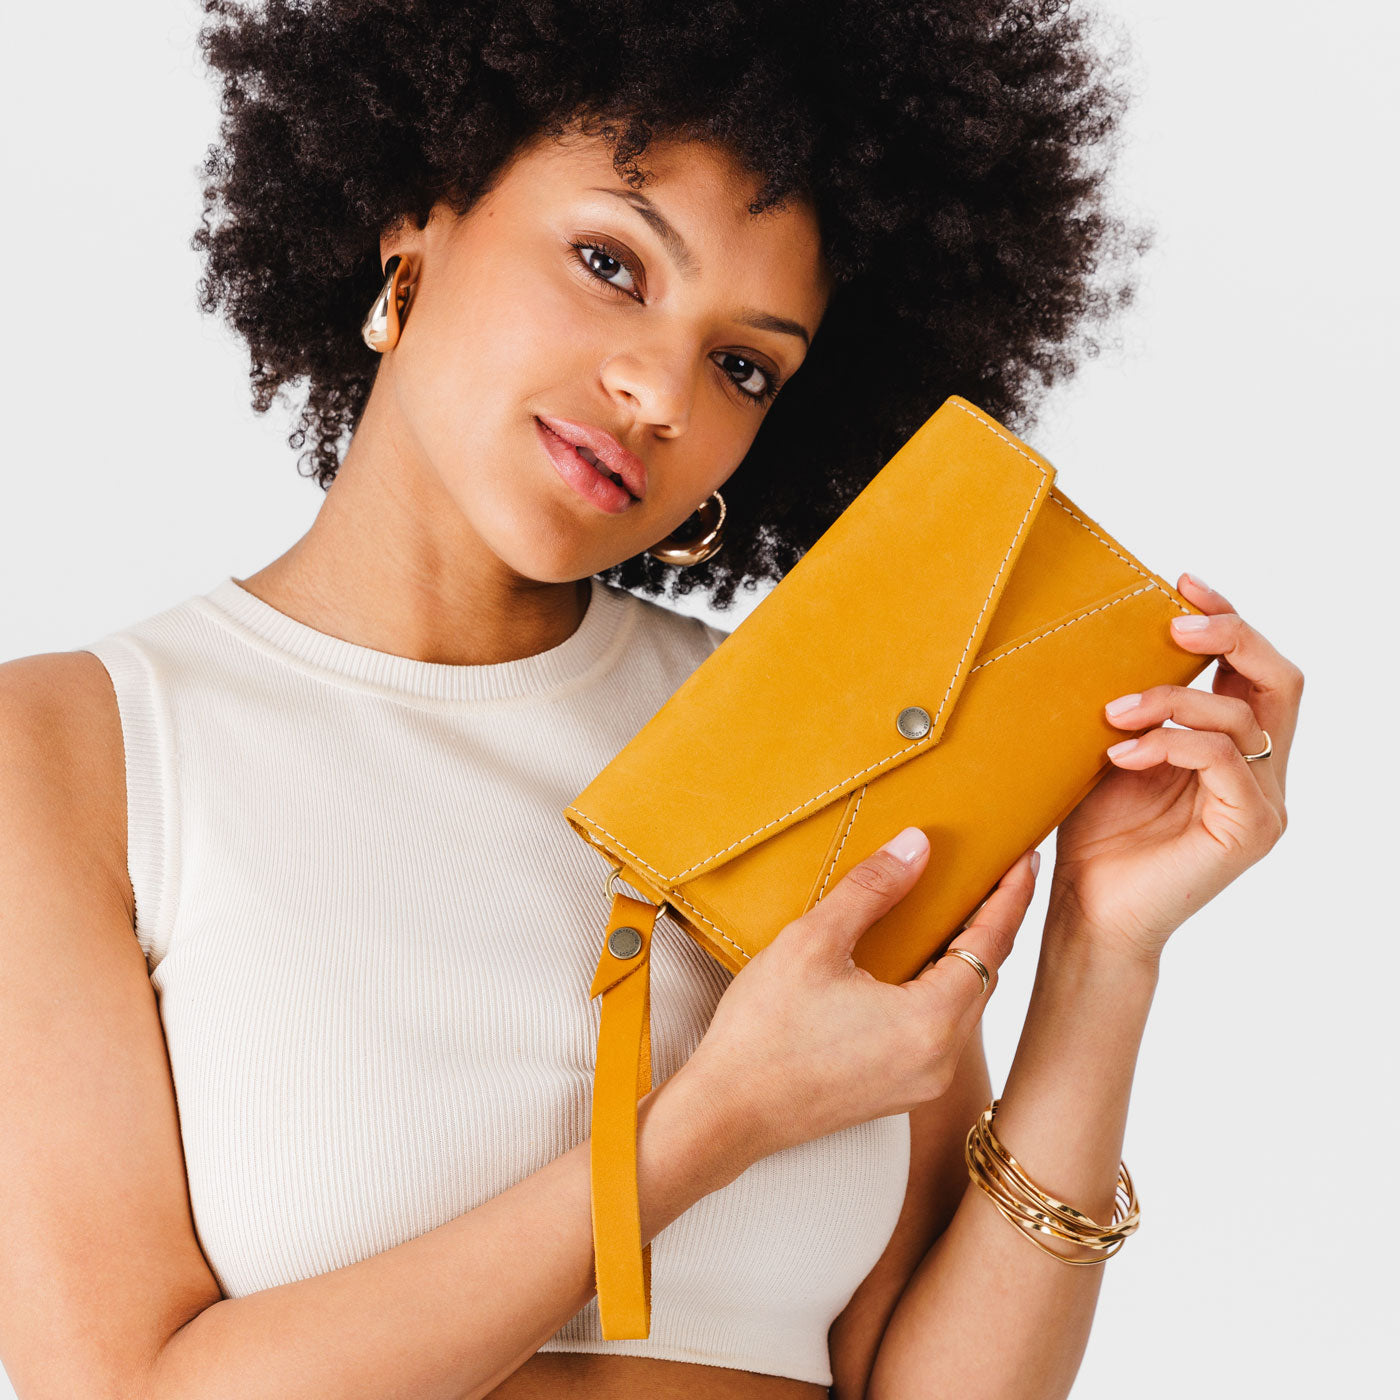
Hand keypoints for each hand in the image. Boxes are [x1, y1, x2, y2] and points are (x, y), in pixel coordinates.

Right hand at [677, 831, 1038, 1162]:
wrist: (726, 1115)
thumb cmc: (762, 1033)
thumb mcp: (812, 943)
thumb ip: (871, 890)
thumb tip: (916, 847)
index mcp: (930, 1021)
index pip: (990, 944)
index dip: (1010, 896)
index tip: (1025, 858)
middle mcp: (940, 1059)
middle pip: (985, 975)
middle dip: (994, 922)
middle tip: (999, 873)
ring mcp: (922, 1081)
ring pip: (964, 1005)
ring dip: (967, 957)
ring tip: (962, 909)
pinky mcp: (900, 1091)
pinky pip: (939, 1028)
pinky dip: (941, 988)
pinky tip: (921, 962)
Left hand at [1051, 572, 1301, 962]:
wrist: (1087, 911)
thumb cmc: (1095, 835)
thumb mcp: (1111, 749)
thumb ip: (1134, 703)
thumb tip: (1111, 635)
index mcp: (1231, 746)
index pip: (1252, 668)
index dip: (1227, 619)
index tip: (1182, 583)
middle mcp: (1261, 770)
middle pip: (1279, 679)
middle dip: (1230, 637)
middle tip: (1175, 626)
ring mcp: (1261, 801)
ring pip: (1242, 716)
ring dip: (1171, 701)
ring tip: (1113, 714)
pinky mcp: (1249, 829)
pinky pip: (1225, 760)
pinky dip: (1173, 743)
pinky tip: (1125, 753)